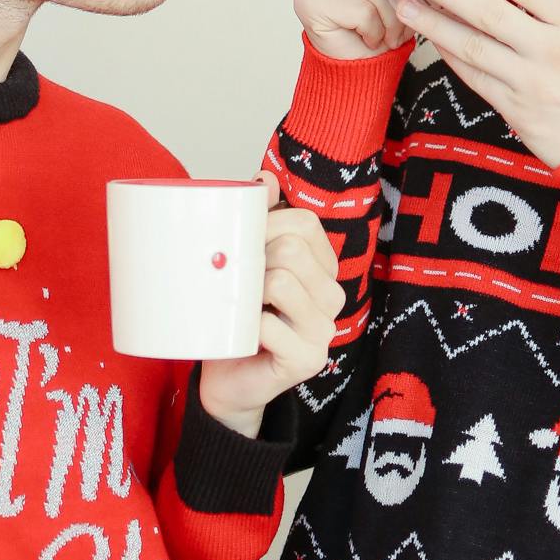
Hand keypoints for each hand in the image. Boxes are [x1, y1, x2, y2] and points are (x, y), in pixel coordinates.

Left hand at [200, 177, 343, 434]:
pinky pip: (269, 325)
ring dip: (246, 291)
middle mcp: (333, 296)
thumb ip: (260, 220)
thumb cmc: (236, 319)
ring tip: (237, 306)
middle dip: (252, 258)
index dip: (265, 224)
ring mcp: (325, 330)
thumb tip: (264, 179)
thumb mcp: (246, 263)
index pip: (304, 223)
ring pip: (281, 281)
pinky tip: (240, 334)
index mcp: (323, 268)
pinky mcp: (309, 360)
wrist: (226, 380)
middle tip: (234, 280)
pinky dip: (245, 325)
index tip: (240, 243)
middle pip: (292, 249)